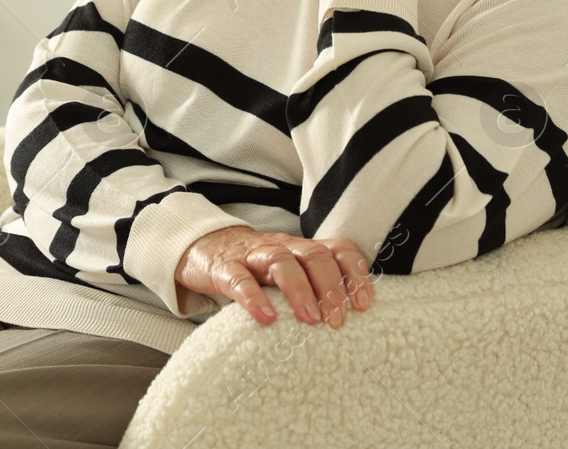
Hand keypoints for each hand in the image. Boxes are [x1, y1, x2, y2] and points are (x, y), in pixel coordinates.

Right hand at [175, 225, 372, 328]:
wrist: (204, 248)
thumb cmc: (255, 268)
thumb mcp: (288, 271)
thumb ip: (312, 287)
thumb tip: (347, 321)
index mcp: (302, 248)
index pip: (337, 249)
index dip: (354, 273)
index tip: (363, 305)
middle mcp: (282, 247)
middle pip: (314, 255)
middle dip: (330, 287)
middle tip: (337, 320)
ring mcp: (253, 255)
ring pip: (281, 262)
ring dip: (300, 290)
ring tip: (310, 319)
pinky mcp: (224, 268)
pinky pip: (240, 280)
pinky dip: (254, 298)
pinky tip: (266, 318)